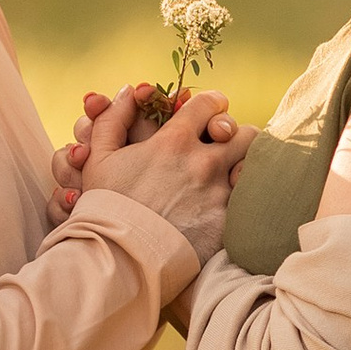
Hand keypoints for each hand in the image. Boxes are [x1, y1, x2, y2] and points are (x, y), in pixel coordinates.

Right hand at [68, 81, 248, 264]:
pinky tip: (234, 205)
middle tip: (225, 146)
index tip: (210, 112)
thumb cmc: (107, 208)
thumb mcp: (98, 159)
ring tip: (233, 174)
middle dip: (236, 136)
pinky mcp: (227, 222)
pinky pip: (251, 200)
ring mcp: (219, 193)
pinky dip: (245, 199)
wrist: (121, 258)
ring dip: (244, 165)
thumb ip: (112, 119)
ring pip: (253, 165)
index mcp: (174, 141)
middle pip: (243, 131)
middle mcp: (203, 162)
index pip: (210, 104)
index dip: (212, 104)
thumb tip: (126, 92)